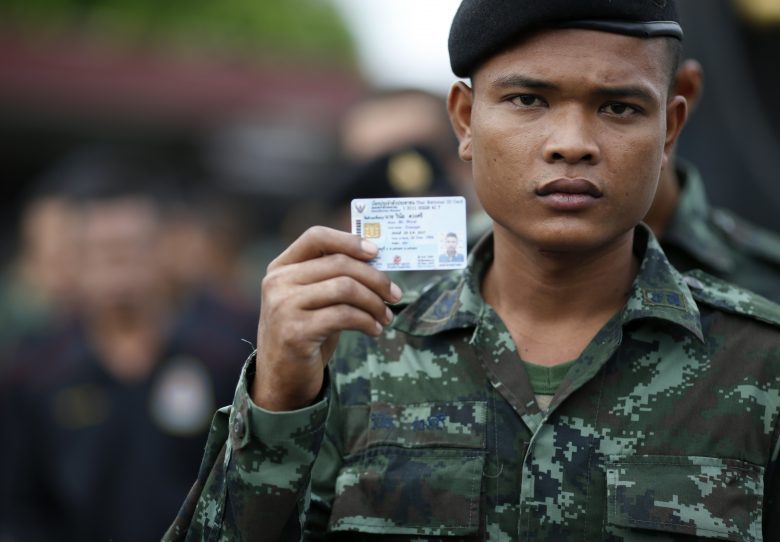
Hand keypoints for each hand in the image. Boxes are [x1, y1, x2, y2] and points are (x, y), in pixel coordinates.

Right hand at [252, 226, 401, 410]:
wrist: (281, 379)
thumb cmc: (305, 334)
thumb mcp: (312, 300)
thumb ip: (331, 277)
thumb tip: (377, 260)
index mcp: (281, 267)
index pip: (316, 236)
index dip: (349, 240)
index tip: (376, 252)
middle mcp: (277, 283)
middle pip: (339, 263)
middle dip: (375, 278)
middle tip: (395, 294)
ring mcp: (283, 306)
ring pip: (345, 288)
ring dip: (374, 303)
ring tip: (386, 316)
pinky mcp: (295, 331)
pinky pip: (344, 316)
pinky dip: (367, 321)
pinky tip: (374, 330)